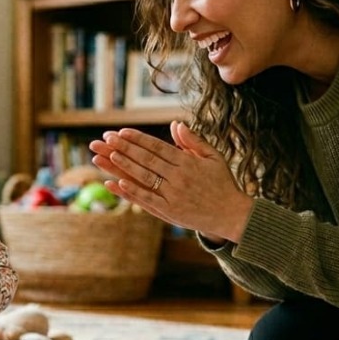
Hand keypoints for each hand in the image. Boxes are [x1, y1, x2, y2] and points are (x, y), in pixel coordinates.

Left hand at [88, 121, 252, 243]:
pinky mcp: (170, 212)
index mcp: (188, 162)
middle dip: (125, 148)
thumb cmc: (222, 183)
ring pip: (144, 178)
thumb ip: (193, 141)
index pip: (157, 147)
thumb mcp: (213, 157)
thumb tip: (176, 124)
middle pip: (147, 160)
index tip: (122, 132)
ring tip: (108, 156)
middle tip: (106, 139)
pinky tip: (117, 183)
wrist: (232, 215)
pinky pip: (147, 200)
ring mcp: (173, 196)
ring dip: (125, 166)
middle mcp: (179, 178)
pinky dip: (132, 192)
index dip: (138, 139)